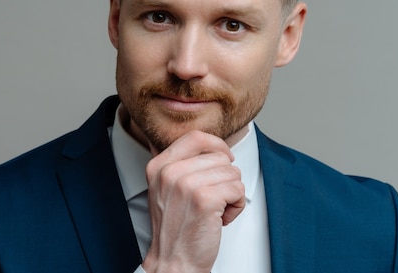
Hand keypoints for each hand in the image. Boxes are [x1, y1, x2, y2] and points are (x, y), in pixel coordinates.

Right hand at [141, 131, 245, 272]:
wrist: (174, 262)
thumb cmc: (175, 228)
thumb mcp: (165, 189)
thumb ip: (179, 164)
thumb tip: (207, 145)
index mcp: (158, 166)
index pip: (195, 137)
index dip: (217, 145)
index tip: (224, 158)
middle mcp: (169, 172)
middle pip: (219, 156)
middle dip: (225, 178)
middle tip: (212, 199)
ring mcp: (186, 184)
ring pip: (232, 172)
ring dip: (232, 193)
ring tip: (215, 209)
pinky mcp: (205, 199)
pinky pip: (238, 188)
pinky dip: (237, 206)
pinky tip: (221, 218)